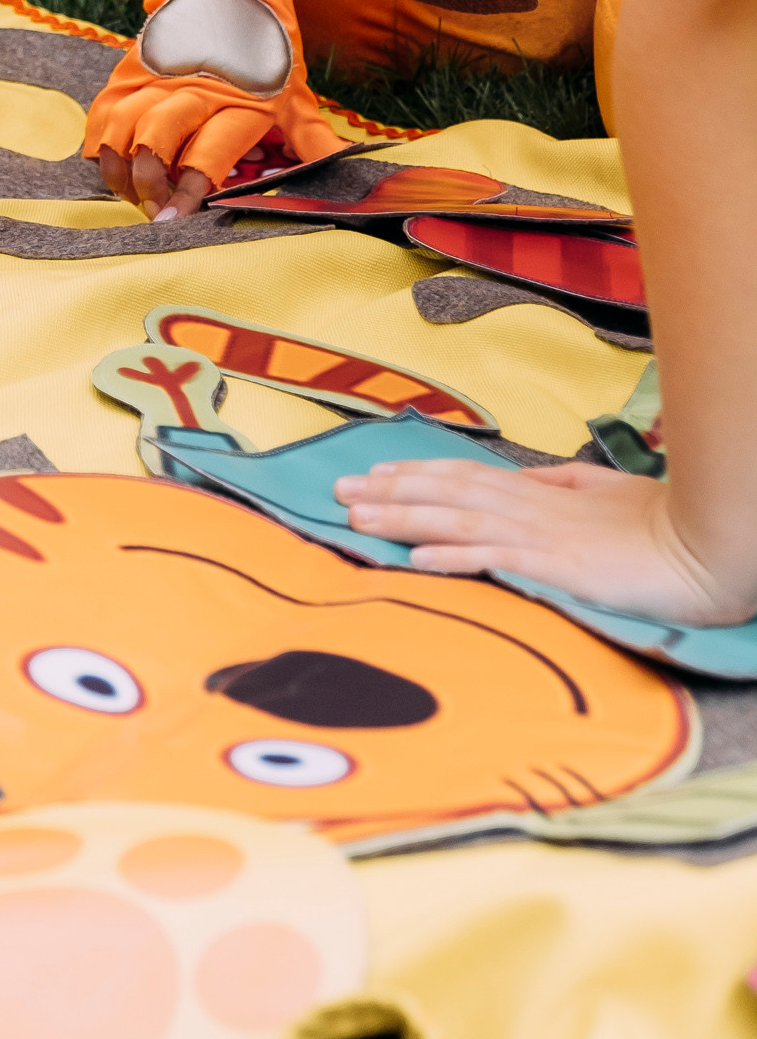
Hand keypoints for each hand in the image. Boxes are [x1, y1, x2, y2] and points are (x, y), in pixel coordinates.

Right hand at [88, 0, 341, 213]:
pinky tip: (110, 164)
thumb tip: (349, 170)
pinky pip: (102, 114)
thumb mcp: (296, 96)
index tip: (177, 217)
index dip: (190, 188)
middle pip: (155, 142)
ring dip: (120, 169)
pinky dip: (99, 144)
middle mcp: (192, 91)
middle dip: (148, 184)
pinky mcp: (129, 73)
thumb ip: (314, 140)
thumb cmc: (267, 52)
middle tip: (154, 212)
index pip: (208, 153)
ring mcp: (156, 81)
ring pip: (123, 130)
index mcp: (238, 102)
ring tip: (132, 192)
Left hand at [333, 457, 755, 627]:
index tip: (371, 473)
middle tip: (337, 491)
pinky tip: (417, 559)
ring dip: (403, 519)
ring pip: (456, 519)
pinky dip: (452, 555)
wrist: (701, 547)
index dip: (413, 472)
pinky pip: (494, 558)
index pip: (461, 475)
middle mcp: (529, 507)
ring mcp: (539, 535)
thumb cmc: (656, 524)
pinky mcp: (555, 566)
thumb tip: (524, 480)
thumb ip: (559, 487)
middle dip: (388, 491)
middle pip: (446, 491)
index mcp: (538, 492)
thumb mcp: (600, 495)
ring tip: (357, 520)